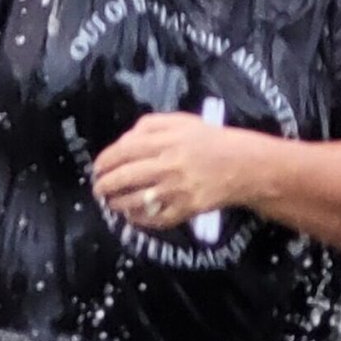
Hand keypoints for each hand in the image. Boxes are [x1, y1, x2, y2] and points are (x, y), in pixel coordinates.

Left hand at [91, 112, 248, 232]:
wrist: (244, 165)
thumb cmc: (210, 140)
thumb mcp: (181, 121)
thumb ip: (150, 125)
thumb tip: (124, 140)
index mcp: (166, 140)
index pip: (123, 151)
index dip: (104, 161)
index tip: (96, 168)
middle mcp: (169, 164)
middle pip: (125, 177)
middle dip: (105, 185)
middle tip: (98, 189)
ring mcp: (177, 190)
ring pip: (135, 200)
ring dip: (116, 203)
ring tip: (110, 203)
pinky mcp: (186, 209)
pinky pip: (155, 219)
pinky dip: (138, 219)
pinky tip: (131, 215)